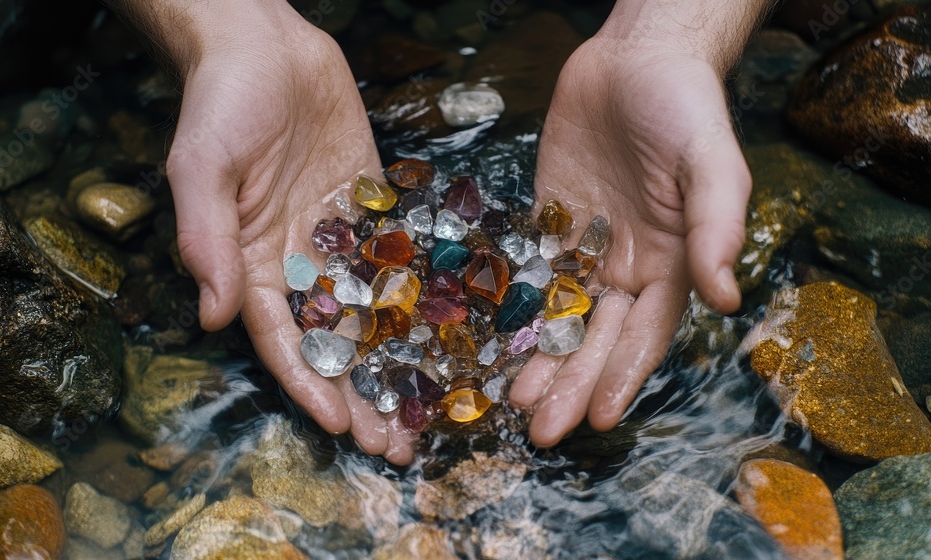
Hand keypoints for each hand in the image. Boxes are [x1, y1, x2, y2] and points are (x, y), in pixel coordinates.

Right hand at [165, 6, 414, 463]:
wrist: (264, 44)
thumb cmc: (221, 102)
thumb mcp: (202, 167)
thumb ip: (207, 238)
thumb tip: (209, 315)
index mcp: (253, 261)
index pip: (283, 338)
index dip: (309, 384)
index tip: (342, 425)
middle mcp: (299, 259)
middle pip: (334, 340)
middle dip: (363, 393)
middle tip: (397, 441)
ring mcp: (338, 236)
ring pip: (372, 312)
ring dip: (397, 361)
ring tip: (428, 408)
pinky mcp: (371, 206)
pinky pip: (398, 259)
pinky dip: (421, 299)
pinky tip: (451, 334)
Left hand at [509, 35, 751, 445]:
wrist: (634, 59)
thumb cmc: (685, 107)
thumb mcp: (712, 164)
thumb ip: (716, 229)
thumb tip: (727, 299)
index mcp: (671, 264)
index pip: (645, 335)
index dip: (623, 376)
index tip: (600, 418)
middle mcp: (626, 267)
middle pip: (595, 338)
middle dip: (571, 385)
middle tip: (541, 430)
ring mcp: (584, 248)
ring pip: (558, 318)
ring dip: (539, 362)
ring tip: (513, 403)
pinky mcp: (548, 224)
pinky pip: (528, 278)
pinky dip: (513, 314)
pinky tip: (493, 345)